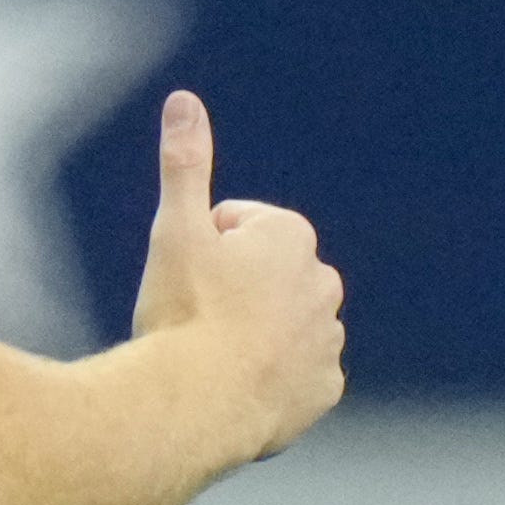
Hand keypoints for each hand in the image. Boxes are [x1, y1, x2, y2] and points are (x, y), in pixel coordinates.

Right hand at [129, 90, 342, 466]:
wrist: (197, 406)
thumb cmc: (184, 314)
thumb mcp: (176, 229)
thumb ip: (184, 163)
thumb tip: (183, 99)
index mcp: (291, 236)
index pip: (236, 229)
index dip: (201, 251)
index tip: (186, 282)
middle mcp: (324, 282)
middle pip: (262, 278)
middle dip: (233, 291)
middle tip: (195, 321)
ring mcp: (328, 339)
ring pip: (280, 328)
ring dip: (253, 336)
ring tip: (214, 360)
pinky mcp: (324, 389)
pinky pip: (295, 378)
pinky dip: (270, 381)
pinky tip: (238, 390)